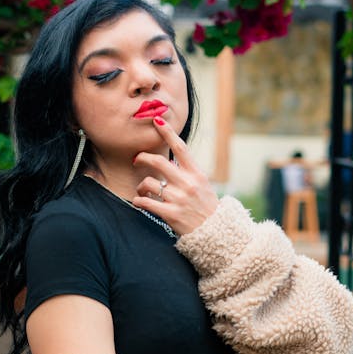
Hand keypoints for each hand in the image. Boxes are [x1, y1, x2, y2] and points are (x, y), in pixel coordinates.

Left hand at [132, 118, 218, 236]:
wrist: (216, 232)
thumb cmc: (206, 206)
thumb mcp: (203, 185)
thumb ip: (188, 173)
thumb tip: (170, 161)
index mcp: (196, 174)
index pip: (181, 148)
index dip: (168, 133)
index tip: (157, 121)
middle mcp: (187, 184)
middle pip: (158, 162)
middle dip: (142, 158)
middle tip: (136, 160)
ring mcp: (179, 199)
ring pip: (149, 183)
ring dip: (140, 186)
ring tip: (142, 191)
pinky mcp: (171, 214)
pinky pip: (146, 203)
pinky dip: (139, 201)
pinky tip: (140, 202)